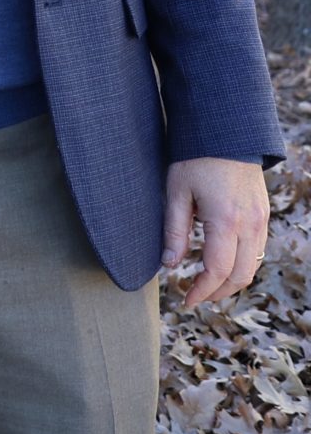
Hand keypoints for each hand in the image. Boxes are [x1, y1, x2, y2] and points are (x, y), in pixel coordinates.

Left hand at [162, 156, 271, 307]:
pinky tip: (220, 264)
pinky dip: (241, 265)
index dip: (201, 291)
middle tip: (193, 296)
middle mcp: (250, 225)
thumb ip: (174, 231)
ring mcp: (262, 220)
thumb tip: (169, 266)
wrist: (226, 133)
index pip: (217, 270)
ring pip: (253, 266)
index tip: (185, 300)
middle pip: (241, 276)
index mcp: (225, 220)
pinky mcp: (264, 215)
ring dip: (231, 281)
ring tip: (205, 285)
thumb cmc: (194, 159)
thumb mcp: (176, 193)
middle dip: (217, 292)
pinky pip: (257, 251)